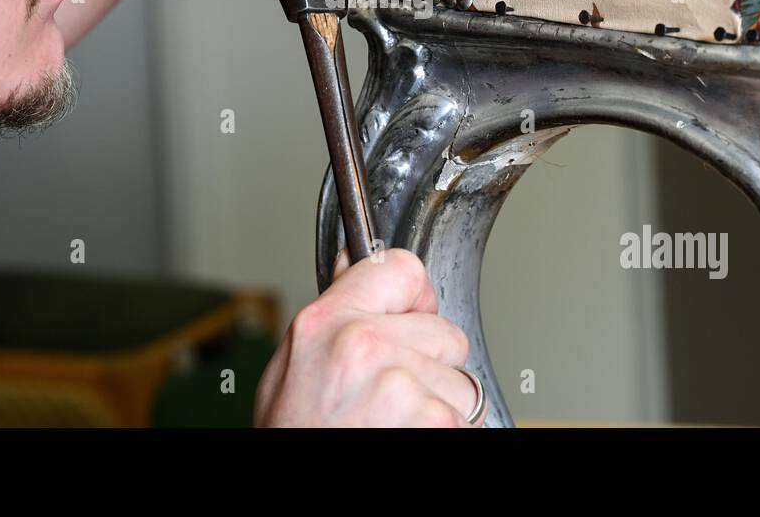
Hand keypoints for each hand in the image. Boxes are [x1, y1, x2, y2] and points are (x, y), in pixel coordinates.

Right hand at [252, 247, 485, 426]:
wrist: (293, 496)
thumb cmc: (295, 436)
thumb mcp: (291, 368)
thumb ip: (331, 316)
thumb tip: (352, 264)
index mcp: (326, 323)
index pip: (403, 269)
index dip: (414, 300)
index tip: (409, 319)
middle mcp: (363, 345)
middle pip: (446, 333)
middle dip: (431, 366)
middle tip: (389, 398)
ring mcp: (400, 386)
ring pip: (463, 383)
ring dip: (441, 408)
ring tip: (394, 426)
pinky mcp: (432, 423)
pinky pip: (468, 420)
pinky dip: (447, 434)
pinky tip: (406, 438)